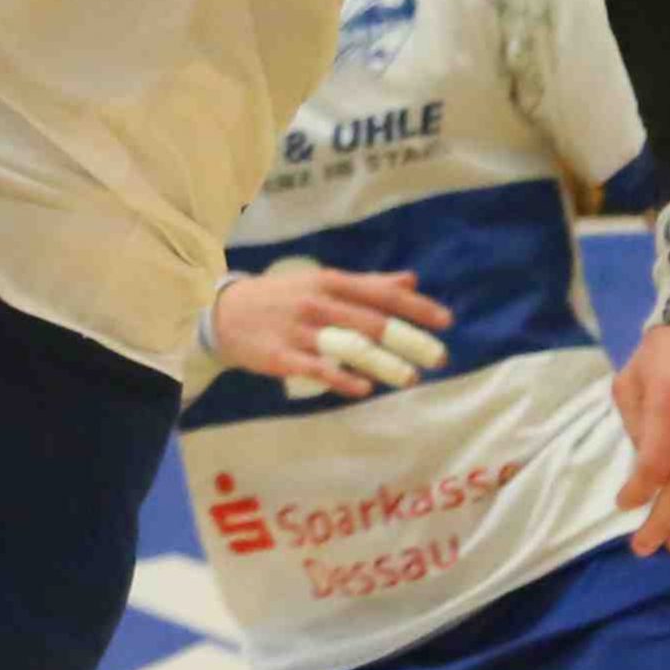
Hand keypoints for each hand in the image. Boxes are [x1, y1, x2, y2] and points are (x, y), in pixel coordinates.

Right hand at [206, 259, 454, 400]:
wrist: (223, 312)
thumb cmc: (282, 297)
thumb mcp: (323, 283)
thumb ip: (368, 284)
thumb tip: (411, 281)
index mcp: (331, 282)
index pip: (381, 294)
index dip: (415, 308)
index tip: (446, 321)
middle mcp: (318, 304)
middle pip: (371, 322)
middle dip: (409, 340)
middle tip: (439, 358)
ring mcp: (299, 331)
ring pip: (348, 346)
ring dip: (382, 362)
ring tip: (411, 378)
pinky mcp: (282, 357)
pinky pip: (317, 369)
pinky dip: (342, 379)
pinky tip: (365, 389)